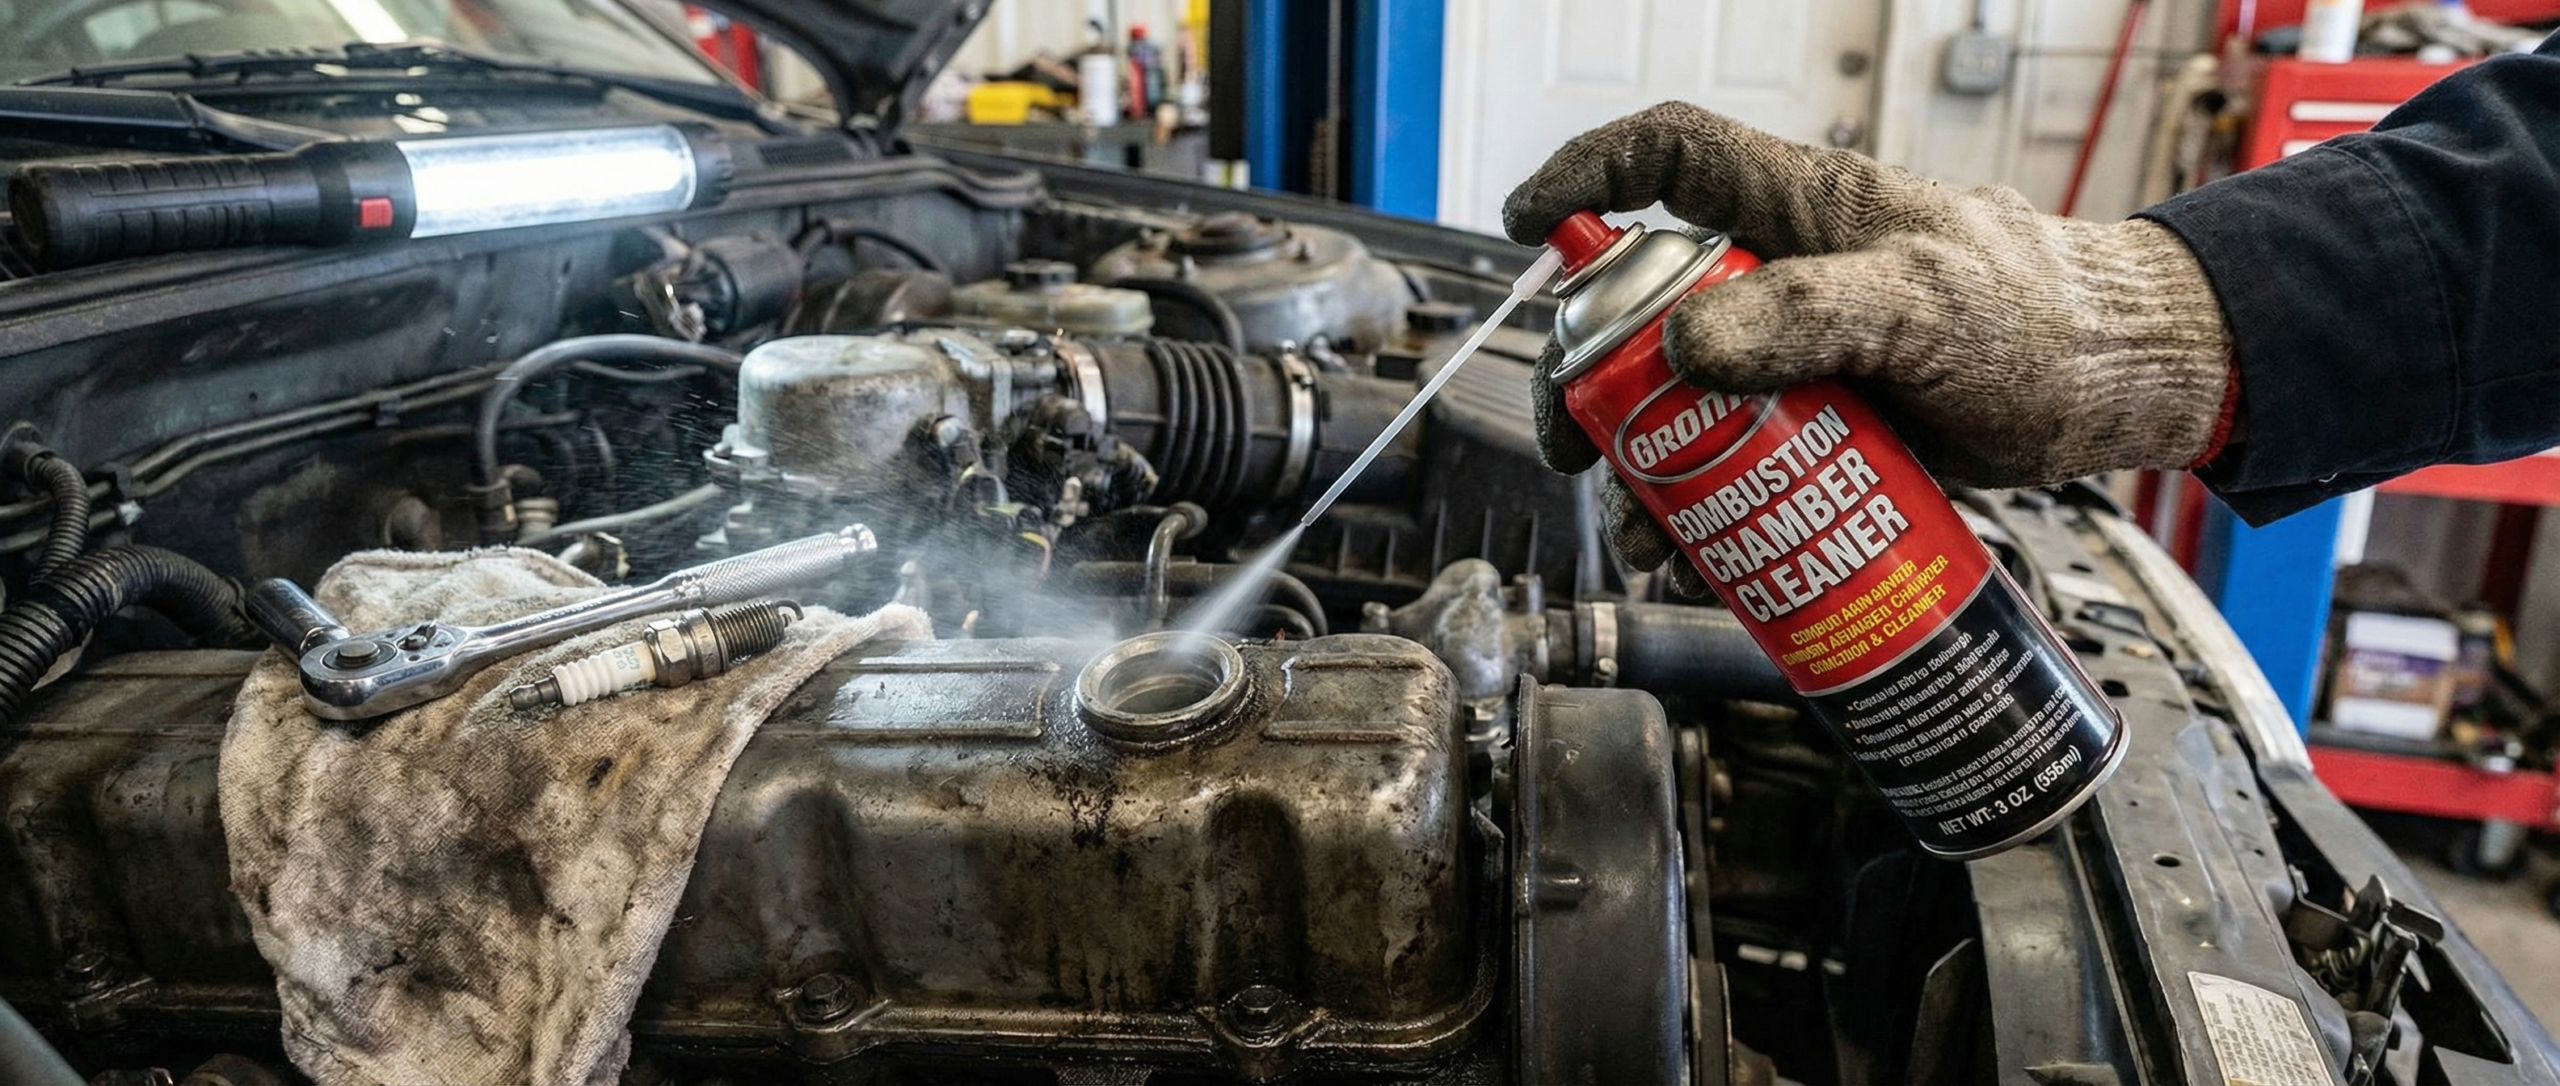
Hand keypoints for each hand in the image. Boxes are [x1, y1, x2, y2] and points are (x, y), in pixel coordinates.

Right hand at [1509, 103, 2232, 592]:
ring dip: (1648, 476)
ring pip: (1686, 408)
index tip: (1527, 227)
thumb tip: (1686, 345)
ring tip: (1650, 539)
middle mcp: (1787, 278)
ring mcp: (1804, 358)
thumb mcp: (1920, 306)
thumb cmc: (2045, 314)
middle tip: (1577, 445)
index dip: (1587, 177)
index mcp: (1800, 212)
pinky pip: (1742, 469)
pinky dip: (1710, 519)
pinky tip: (1706, 563)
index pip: (1669, 158)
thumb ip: (1806, 315)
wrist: (2123, 385)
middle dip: (1593, 382)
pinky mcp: (1828, 430)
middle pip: (1647, 312)